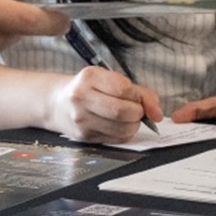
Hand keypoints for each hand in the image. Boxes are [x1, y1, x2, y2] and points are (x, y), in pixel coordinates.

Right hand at [45, 67, 163, 142]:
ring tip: (128, 118)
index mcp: (89, 77)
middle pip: (123, 111)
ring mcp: (81, 119)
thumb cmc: (89, 89)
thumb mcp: (109, 79)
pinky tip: (119, 126)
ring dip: (134, 125)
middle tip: (137, 111)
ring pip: (122, 128)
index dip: (139, 97)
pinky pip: (116, 139)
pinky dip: (125, 134)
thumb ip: (138, 92)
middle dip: (138, 113)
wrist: (57, 103)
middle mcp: (81, 97)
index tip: (141, 100)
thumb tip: (157, 112)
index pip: (124, 89)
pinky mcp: (84, 136)